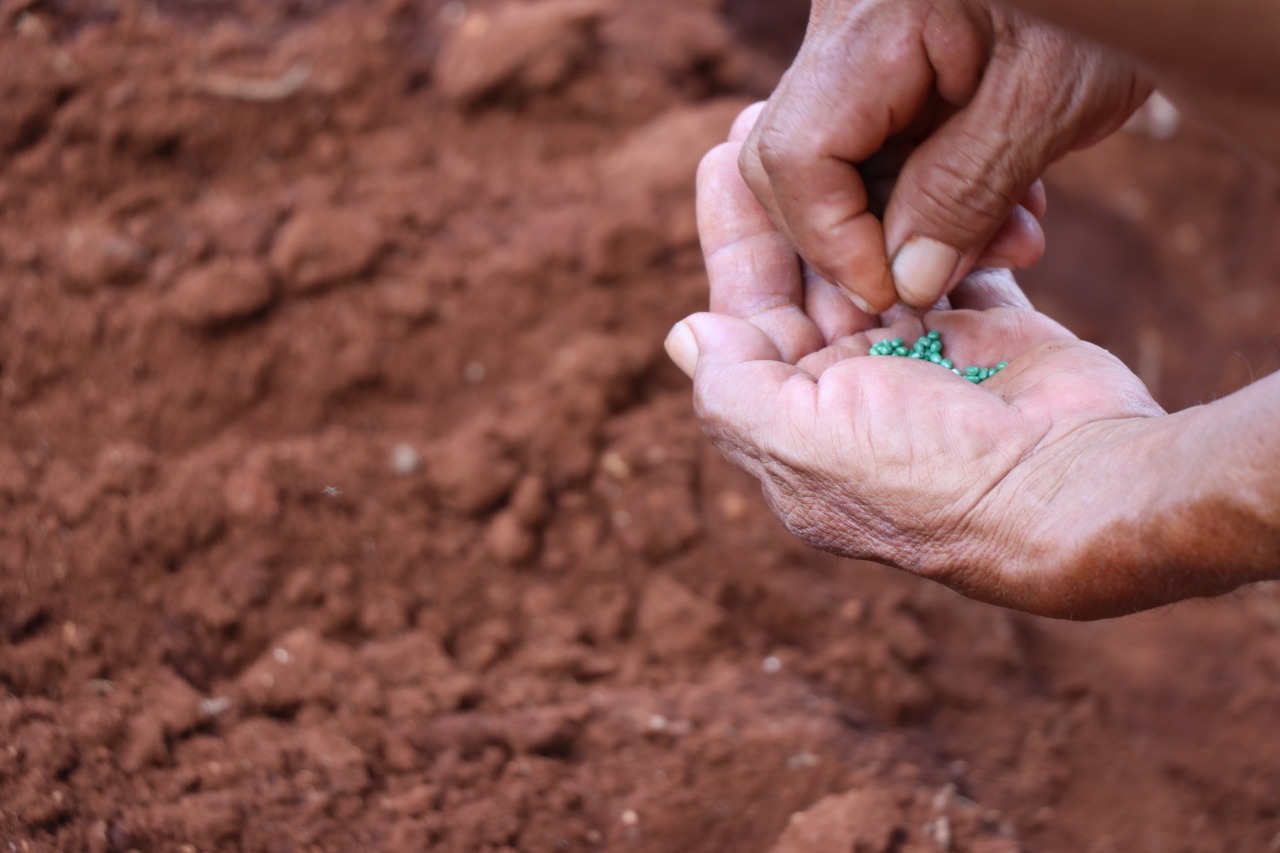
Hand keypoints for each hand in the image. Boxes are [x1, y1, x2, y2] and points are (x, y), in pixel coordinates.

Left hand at [670, 146, 1200, 619]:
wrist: (1075, 494)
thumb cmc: (931, 477)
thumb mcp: (803, 444)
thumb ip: (734, 388)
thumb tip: (683, 332)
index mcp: (797, 423)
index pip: (748, 316)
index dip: (735, 239)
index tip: (726, 160)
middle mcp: (855, 393)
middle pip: (811, 280)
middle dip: (797, 207)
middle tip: (781, 121)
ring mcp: (926, 365)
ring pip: (878, 262)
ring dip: (865, 203)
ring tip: (854, 128)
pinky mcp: (991, 338)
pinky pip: (953, 264)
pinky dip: (942, 223)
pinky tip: (921, 167)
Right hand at [740, 0, 1149, 310]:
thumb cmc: (1118, 2)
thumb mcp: (1050, 99)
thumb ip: (964, 193)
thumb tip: (905, 283)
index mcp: (873, 20)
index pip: (797, 155)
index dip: (833, 242)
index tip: (893, 294)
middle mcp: (845, 26)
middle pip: (793, 162)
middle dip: (863, 239)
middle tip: (942, 277)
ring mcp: (862, 41)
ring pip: (839, 163)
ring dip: (911, 223)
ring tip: (1010, 240)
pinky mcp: (893, 58)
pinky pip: (882, 143)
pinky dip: (933, 190)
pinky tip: (1006, 206)